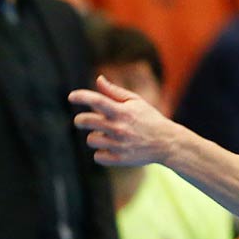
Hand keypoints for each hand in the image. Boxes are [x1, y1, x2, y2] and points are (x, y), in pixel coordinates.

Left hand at [70, 75, 186, 165]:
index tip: (71, 96)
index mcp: (122, 111)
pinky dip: (102, 153)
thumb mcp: (136, 101)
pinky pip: (98, 156)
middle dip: (80, 120)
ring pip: (91, 140)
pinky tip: (112, 148)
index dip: (82, 97)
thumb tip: (98, 79)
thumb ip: (114, 92)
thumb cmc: (149, 119)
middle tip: (82, 120)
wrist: (167, 143)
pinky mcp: (119, 159)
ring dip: (95, 137)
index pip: (97, 101)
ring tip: (107, 135)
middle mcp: (119, 128)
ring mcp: (118, 145)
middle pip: (86, 121)